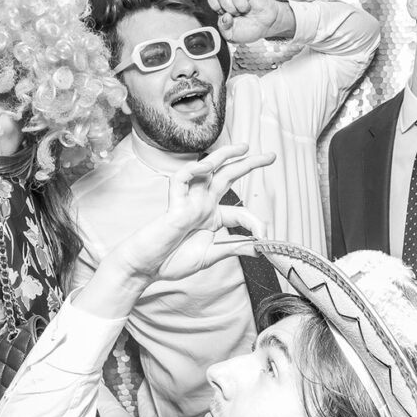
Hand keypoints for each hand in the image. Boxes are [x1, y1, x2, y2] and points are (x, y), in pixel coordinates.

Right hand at [112, 143, 275, 282]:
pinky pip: (181, 179)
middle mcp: (202, 205)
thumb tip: (263, 247)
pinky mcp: (173, 204)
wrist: (146, 268)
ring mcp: (188, 202)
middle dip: (248, 165)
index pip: (240, 211)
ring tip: (244, 147)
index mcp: (211, 218)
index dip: (256, 221)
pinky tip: (206, 168)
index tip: (265, 236)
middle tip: (271, 156)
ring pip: (207, 170)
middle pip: (228, 178)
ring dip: (224, 156)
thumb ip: (235, 248)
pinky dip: (193, 171)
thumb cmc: (172, 261)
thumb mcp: (211, 256)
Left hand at [205, 0, 295, 42]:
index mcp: (216, 9)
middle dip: (217, 7)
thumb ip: (222, 29)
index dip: (207, 7)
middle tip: (227, 15)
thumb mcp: (231, 36)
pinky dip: (241, 4)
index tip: (216, 16)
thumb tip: (223, 17)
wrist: (266, 25)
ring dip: (231, 7)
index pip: (203, 1)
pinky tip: (246, 8)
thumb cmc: (248, 29)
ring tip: (239, 13)